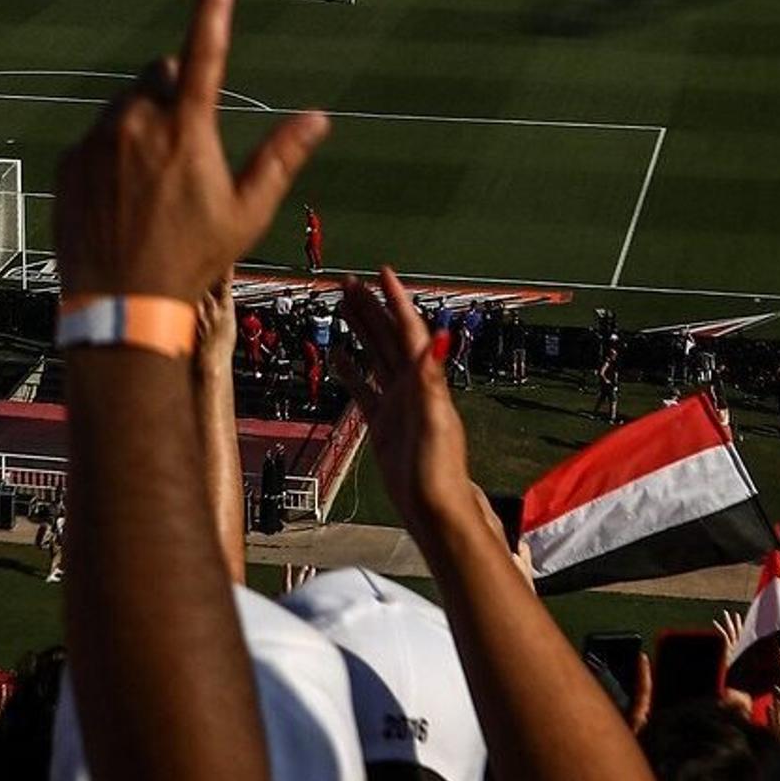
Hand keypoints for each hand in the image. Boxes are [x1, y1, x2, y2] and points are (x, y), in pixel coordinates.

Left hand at [56, 0, 327, 301]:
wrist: (121, 304)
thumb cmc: (192, 260)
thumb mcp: (247, 213)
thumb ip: (280, 157)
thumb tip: (318, 118)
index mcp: (186, 128)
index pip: (205, 52)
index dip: (212, 8)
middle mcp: (137, 122)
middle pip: (161, 75)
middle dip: (176, 93)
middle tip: (187, 149)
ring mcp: (98, 139)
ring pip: (126, 105)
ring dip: (142, 124)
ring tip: (152, 185)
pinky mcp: (70, 159)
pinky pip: (97, 137)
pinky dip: (112, 152)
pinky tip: (122, 198)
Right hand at [338, 268, 479, 542]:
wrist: (434, 507)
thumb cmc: (439, 469)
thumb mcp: (436, 420)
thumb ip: (432, 379)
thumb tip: (437, 339)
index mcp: (423, 380)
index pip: (408, 329)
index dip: (396, 300)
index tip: (383, 273)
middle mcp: (411, 385)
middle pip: (387, 336)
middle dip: (370, 307)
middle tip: (349, 283)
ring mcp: (397, 402)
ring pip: (375, 356)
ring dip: (361, 330)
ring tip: (343, 307)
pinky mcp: (383, 423)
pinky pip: (364, 388)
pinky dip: (352, 370)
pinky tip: (340, 356)